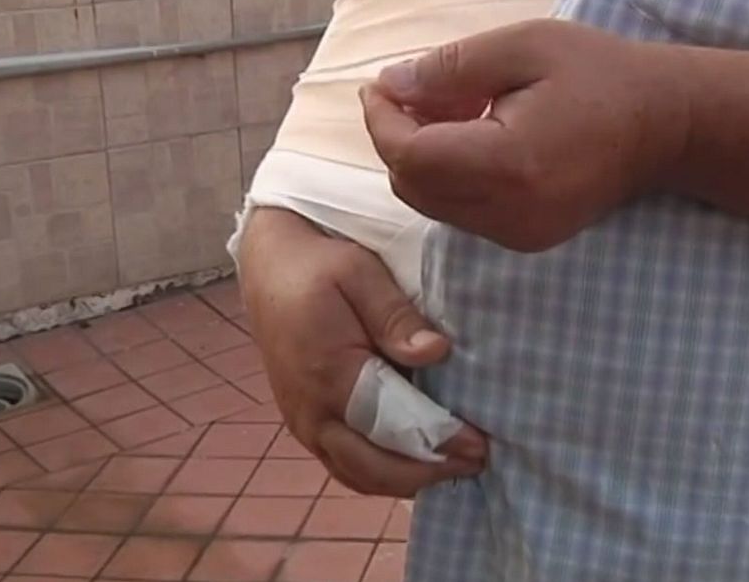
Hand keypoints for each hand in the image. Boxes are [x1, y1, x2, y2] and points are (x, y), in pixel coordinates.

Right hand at [237, 207, 485, 496]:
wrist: (270, 267)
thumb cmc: (319, 266)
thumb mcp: (360, 273)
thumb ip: (395, 315)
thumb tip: (435, 352)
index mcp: (329, 373)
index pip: (391, 424)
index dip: (438, 440)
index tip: (478, 444)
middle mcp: (311, 411)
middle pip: (374, 467)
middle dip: (428, 472)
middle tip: (476, 462)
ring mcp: (303, 423)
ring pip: (358, 476)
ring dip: (407, 481)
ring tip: (453, 466)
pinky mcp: (304, 425)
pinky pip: (344, 467)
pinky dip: (382, 476)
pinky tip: (415, 465)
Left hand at [360, 18, 688, 251]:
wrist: (665, 126)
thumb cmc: (599, 75)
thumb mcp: (523, 46)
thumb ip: (450, 68)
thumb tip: (390, 86)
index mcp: (509, 164)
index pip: (411, 156)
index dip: (381, 121)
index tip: (381, 84)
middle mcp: (511, 213)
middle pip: (412, 186)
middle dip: (398, 138)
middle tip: (418, 90)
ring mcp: (519, 234)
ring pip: (432, 204)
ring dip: (423, 159)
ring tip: (454, 110)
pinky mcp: (526, 240)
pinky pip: (461, 214)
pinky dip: (450, 178)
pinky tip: (477, 139)